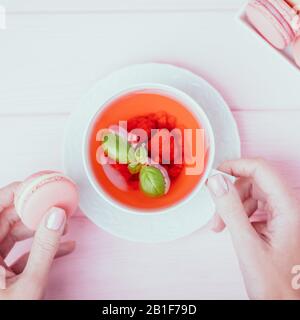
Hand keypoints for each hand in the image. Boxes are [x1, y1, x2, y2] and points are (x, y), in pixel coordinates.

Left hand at [0, 182, 74, 299]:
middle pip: (8, 218)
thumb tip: (56, 217)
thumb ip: (44, 249)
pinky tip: (65, 247)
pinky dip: (42, 248)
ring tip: (63, 224)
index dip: (16, 191)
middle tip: (55, 201)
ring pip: (16, 234)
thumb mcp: (28, 285)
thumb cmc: (6, 312)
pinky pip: (23, 253)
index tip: (38, 183)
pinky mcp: (3, 273)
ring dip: (41, 229)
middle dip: (35, 209)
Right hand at [206, 158, 299, 299]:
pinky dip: (239, 215)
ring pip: (252, 195)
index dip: (236, 166)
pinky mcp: (277, 224)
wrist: (284, 305)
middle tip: (216, 209)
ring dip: (233, 207)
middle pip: (255, 182)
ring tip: (221, 226)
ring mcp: (284, 216)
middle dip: (231, 193)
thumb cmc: (276, 285)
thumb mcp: (247, 244)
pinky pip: (254, 208)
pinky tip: (232, 229)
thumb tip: (217, 182)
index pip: (261, 169)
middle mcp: (289, 209)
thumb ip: (230, 209)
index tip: (217, 173)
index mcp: (289, 209)